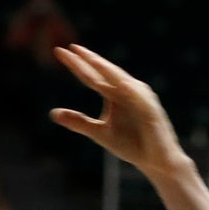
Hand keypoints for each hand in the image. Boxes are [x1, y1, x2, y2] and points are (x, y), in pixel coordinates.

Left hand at [50, 44, 186, 176]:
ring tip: (93, 60)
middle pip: (105, 72)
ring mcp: (141, 99)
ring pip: (122, 81)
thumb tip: (52, 113)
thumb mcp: (99, 133)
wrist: (156, 162)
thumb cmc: (131, 144)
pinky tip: (122, 85)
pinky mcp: (153, 112)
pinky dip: (132, 91)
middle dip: (89, 60)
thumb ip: (79, 122)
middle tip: (70, 47)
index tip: (58, 51)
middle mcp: (127, 91)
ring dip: (108, 70)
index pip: (91, 76)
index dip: (77, 64)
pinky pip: (142, 100)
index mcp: (114, 94)